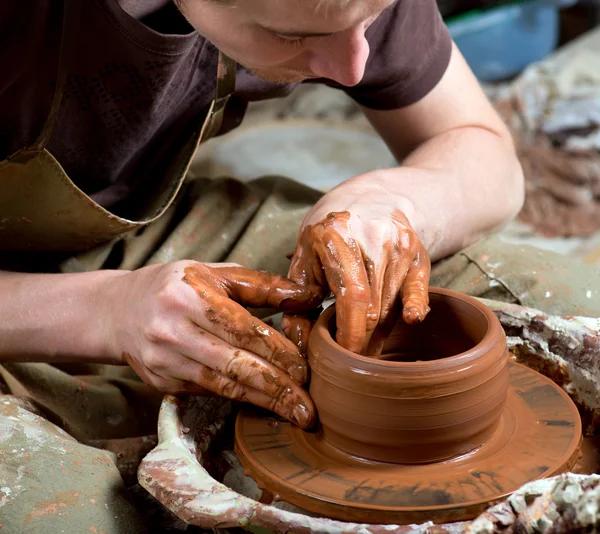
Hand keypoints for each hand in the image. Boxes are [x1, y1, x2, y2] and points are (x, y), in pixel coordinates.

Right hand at [101, 261, 321, 428]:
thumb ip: (262, 285)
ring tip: (294, 413)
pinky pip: (207, 391)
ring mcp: (163, 360)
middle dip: (276, 388)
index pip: (242, 329)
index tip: (305, 369)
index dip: (276, 351)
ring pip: (222, 385)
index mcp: (188, 296)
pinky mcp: (160, 382)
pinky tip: (263, 403)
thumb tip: (309, 294)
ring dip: (262, 401)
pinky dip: (238, 398)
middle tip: (308, 408)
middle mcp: (172, 330)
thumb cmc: (174, 286)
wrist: (117, 311)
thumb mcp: (215, 274)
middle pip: (234, 364)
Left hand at [283, 188, 429, 357]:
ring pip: (392, 307)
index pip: (352, 298)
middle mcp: (373, 237)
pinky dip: (413, 311)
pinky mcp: (418, 252)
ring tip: (365, 346)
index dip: (350, 335)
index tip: (343, 359)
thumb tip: (300, 347)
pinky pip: (419, 293)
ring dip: (378, 333)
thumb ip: (295, 302)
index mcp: (336, 236)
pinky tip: (409, 321)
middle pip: (374, 309)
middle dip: (362, 341)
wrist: (368, 199)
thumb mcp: (304, 259)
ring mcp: (400, 245)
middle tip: (351, 361)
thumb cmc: (328, 234)